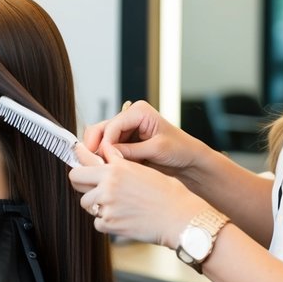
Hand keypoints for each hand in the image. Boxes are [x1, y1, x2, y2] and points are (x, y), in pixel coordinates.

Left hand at [69, 156, 202, 249]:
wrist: (179, 218)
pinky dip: (106, 222)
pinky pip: (97, 222)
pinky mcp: (109, 224)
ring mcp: (107, 206)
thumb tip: (105, 151)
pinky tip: (123, 217)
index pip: (82, 162)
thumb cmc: (167, 193)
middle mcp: (108, 186)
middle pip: (76, 180)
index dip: (77, 161)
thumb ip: (119, 161)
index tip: (75, 161)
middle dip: (83, 183)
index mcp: (116, 169)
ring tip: (117, 204)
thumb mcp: (142, 169)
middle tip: (94, 186)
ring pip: (86, 203)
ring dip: (96, 204)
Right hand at [83, 100, 198, 179]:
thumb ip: (131, 150)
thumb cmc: (180, 149)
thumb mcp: (156, 149)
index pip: (112, 125)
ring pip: (102, 140)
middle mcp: (129, 117)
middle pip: (102, 130)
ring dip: (100, 155)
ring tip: (102, 169)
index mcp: (138, 111)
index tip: (103, 159)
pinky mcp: (125, 143)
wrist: (189, 160)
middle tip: (93, 164)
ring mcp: (126, 131)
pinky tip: (108, 170)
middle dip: (96, 147)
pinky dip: (106, 159)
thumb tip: (107, 153)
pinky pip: (109, 150)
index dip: (104, 143)